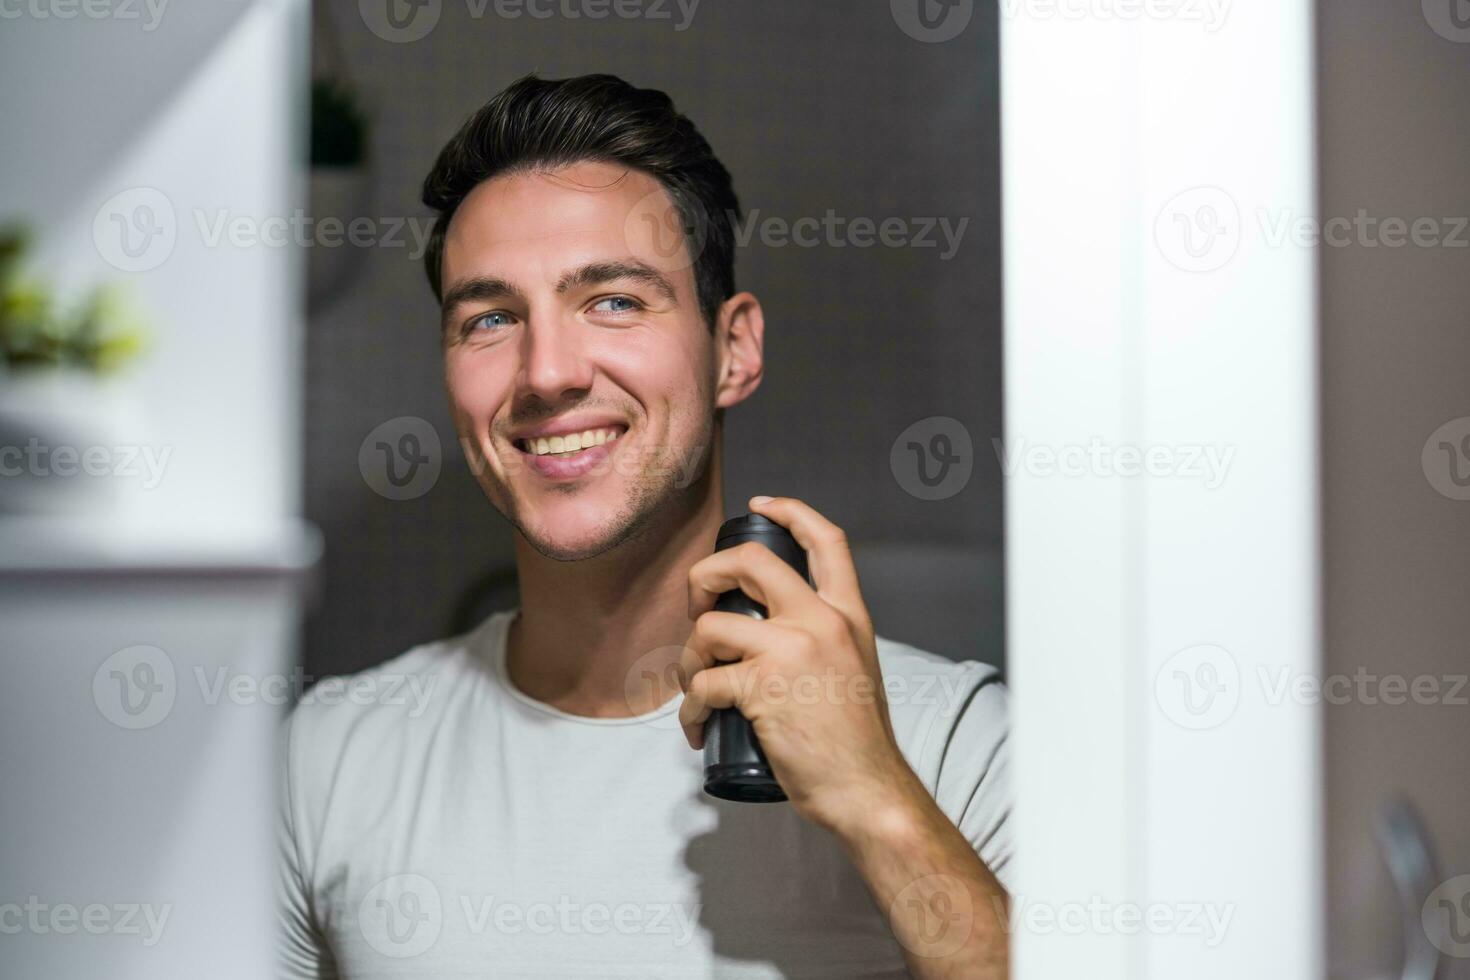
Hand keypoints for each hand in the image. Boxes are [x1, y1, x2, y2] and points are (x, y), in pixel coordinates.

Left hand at [679, 495, 923, 834]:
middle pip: (748, 561)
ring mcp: (790, 650)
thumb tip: (766, 629)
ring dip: (690, 659)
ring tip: (698, 689)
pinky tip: (699, 730)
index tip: (760, 505)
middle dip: (705, 576)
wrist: (868, 789)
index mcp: (848, 614)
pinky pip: (703, 685)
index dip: (790, 511)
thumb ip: (823, 638)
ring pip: (710, 626)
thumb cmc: (856, 740)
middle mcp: (820, 621)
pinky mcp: (762, 687)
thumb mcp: (857, 667)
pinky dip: (691, 711)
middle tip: (698, 607)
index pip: (827, 540)